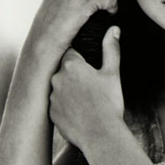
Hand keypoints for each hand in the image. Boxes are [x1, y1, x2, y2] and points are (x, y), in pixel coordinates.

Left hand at [49, 26, 123, 151]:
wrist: (101, 136)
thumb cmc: (109, 103)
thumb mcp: (112, 73)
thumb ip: (111, 49)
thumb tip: (113, 29)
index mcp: (71, 66)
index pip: (71, 53)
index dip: (82, 59)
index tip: (91, 67)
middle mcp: (56, 79)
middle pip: (64, 70)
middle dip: (75, 75)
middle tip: (92, 86)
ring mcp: (51, 98)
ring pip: (60, 88)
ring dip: (69, 90)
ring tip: (87, 101)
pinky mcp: (51, 114)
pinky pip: (57, 105)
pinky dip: (66, 106)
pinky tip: (80, 112)